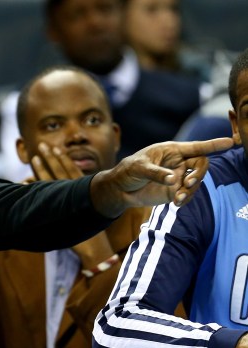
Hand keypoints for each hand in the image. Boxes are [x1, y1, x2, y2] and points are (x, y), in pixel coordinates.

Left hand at [33, 143, 114, 264]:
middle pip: (60, 171)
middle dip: (50, 158)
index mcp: (84, 192)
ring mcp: (67, 201)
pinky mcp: (59, 210)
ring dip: (41, 169)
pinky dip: (34, 188)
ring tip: (33, 157)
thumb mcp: (91, 212)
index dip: (62, 159)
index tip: (56, 149)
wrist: (94, 249)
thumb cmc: (93, 234)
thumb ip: (81, 200)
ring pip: (51, 180)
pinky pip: (44, 196)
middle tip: (42, 144)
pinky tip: (24, 183)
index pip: (71, 171)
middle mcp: (75, 193)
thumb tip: (77, 193)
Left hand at [90, 137, 233, 217]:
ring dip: (191, 190)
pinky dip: (186, 199)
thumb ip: (155, 173)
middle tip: (188, 183)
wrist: (120, 190)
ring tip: (178, 198)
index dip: (213, 145)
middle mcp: (178, 163)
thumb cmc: (127, 171)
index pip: (196, 147)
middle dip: (199, 173)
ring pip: (196, 182)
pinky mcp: (175, 191)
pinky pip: (187, 194)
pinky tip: (177, 203)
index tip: (229, 142)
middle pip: (201, 164)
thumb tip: (172, 179)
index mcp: (171, 150)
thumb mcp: (138, 168)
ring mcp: (178, 177)